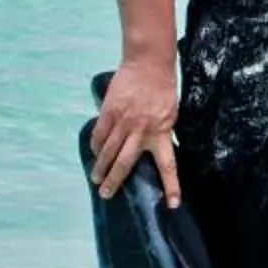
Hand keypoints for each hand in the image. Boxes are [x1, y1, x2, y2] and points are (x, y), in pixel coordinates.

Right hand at [89, 58, 181, 203]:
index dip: (171, 186)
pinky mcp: (109, 112)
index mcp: (163, 132)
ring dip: (101, 167)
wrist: (149, 63)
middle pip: (125, 164)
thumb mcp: (171, 113)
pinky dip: (96, 146)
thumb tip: (155, 149)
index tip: (172, 204)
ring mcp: (123, 122)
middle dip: (114, 181)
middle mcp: (142, 131)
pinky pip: (99, 135)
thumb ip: (162, 132)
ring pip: (108, 152)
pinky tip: (94, 153)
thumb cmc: (164, 88)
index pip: (169, 165)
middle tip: (106, 194)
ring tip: (96, 179)